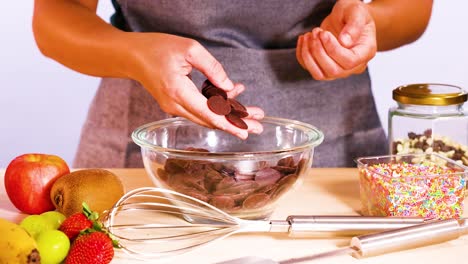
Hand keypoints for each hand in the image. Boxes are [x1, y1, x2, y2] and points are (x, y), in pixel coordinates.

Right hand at [128, 33, 263, 138]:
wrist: (132, 56)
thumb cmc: (158, 48)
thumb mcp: (190, 49)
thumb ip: (213, 68)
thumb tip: (229, 87)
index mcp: (178, 91)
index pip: (209, 114)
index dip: (229, 124)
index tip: (246, 131)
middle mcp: (175, 105)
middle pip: (211, 120)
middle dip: (236, 123)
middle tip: (259, 126)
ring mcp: (173, 107)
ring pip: (206, 116)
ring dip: (228, 115)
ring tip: (252, 113)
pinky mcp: (174, 105)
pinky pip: (198, 110)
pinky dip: (216, 106)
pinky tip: (232, 97)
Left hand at [296, 0, 376, 79]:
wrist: (345, 16)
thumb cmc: (352, 13)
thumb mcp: (357, 11)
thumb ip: (354, 25)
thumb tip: (344, 42)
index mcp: (366, 52)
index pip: (349, 61)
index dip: (333, 49)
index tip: (324, 33)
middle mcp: (353, 66)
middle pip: (333, 71)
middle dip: (319, 51)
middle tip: (316, 31)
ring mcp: (338, 70)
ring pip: (319, 75)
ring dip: (308, 55)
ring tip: (309, 35)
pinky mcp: (323, 68)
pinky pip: (310, 69)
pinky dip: (302, 55)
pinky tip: (304, 39)